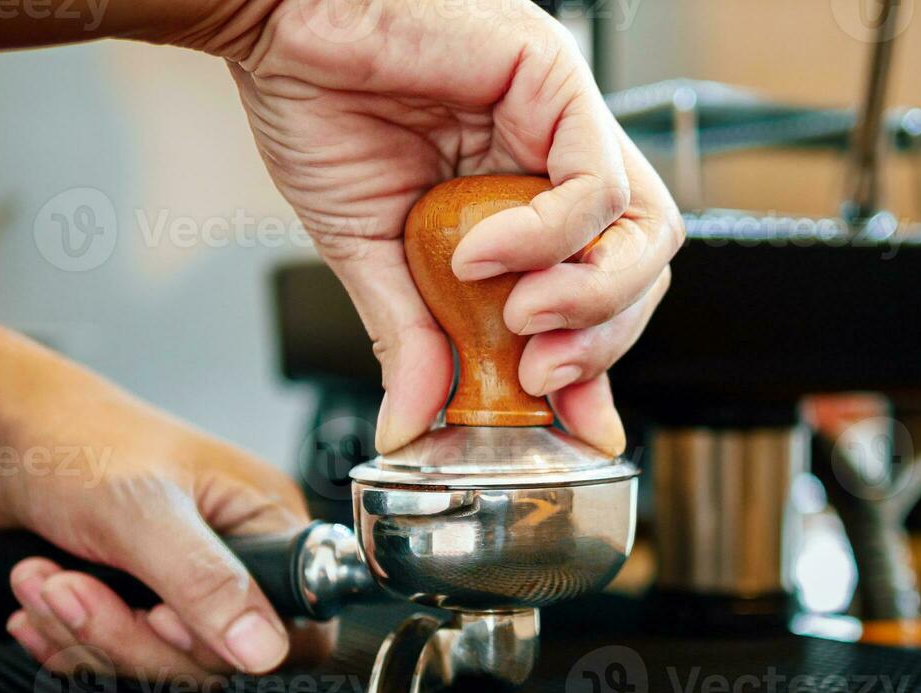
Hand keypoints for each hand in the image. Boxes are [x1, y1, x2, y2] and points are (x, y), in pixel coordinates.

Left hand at [0, 306, 332, 679]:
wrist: (4, 432)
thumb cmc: (75, 439)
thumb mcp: (141, 510)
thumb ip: (205, 581)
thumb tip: (264, 647)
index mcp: (266, 523)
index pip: (298, 622)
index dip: (230, 642)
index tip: (162, 614)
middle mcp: (238, 558)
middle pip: (217, 658)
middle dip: (128, 634)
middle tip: (73, 587)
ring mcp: (188, 583)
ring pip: (163, 662)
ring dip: (87, 634)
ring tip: (45, 581)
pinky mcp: (143, 601)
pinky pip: (122, 657)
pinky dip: (71, 639)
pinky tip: (43, 599)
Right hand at [225, 0, 683, 454]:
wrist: (273, 24)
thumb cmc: (322, 109)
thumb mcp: (371, 257)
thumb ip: (412, 339)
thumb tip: (412, 424)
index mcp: (529, 203)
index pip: (602, 294)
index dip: (598, 362)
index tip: (577, 421)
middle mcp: (562, 162)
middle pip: (645, 269)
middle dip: (604, 342)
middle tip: (538, 377)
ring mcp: (568, 120)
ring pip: (647, 230)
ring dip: (591, 300)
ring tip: (520, 324)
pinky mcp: (557, 78)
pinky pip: (595, 184)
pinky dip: (548, 238)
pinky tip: (483, 256)